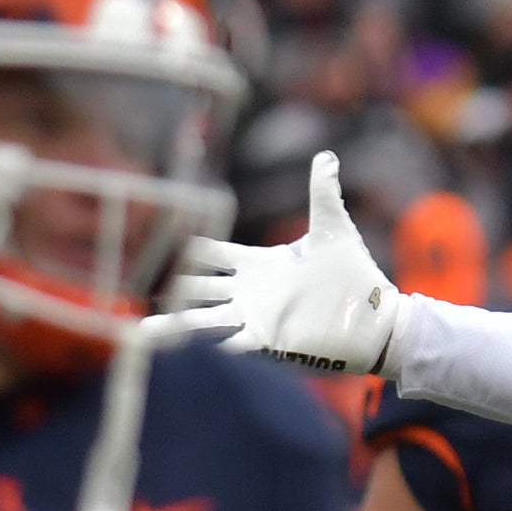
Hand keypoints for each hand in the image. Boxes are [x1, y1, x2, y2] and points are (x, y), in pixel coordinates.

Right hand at [163, 151, 403, 374]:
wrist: (376, 318)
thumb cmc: (356, 275)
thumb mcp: (334, 229)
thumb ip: (323, 194)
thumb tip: (326, 155)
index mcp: (260, 264)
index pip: (213, 253)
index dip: (189, 247)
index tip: (160, 238)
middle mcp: (251, 293)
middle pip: (198, 288)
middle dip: (169, 286)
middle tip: (135, 286)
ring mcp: (257, 319)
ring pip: (205, 320)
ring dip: (176, 325)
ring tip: (141, 331)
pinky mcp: (270, 343)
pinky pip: (232, 345)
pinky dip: (212, 349)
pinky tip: (187, 355)